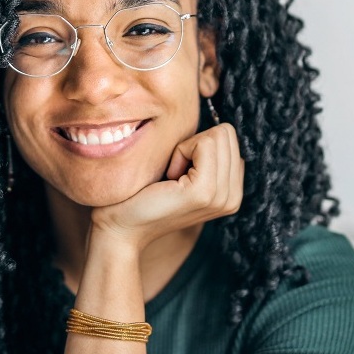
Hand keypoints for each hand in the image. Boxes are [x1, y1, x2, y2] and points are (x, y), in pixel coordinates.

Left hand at [90, 123, 243, 248]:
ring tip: (170, 178)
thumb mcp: (182, 173)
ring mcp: (221, 196)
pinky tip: (168, 178)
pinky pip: (204, 143)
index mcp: (231, 192)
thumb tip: (215, 126)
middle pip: (226, 133)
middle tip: (172, 174)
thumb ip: (205, 156)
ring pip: (218, 135)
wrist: (120, 228)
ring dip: (186, 148)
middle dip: (194, 144)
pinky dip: (181, 151)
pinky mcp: (204, 191)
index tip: (177, 172)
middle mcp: (233, 197)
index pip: (230, 139)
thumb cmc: (142, 195)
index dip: (197, 145)